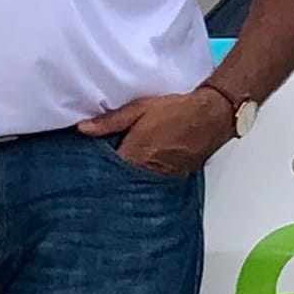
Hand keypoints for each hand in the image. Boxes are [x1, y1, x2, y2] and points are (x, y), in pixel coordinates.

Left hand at [78, 87, 238, 176]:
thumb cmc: (176, 111)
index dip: (94, 168)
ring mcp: (162, 178)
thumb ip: (109, 121)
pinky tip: (140, 169)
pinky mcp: (174, 178)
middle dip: (109, 176)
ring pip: (136, 184)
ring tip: (117, 171)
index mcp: (134, 157)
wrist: (211, 116)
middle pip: (120, 181)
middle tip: (97, 172)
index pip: (105, 171)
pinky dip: (144, 177)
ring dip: (127, 179)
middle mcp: (147, 173)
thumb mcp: (139, 109)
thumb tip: (82, 128)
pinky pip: (152, 182)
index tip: (84, 167)